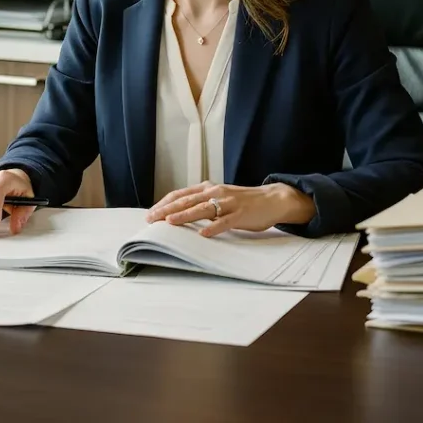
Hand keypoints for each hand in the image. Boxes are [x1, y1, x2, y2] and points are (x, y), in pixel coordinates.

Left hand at [145, 181, 315, 238]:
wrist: (271, 199)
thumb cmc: (242, 201)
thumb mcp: (219, 197)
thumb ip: (202, 203)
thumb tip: (179, 213)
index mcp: (208, 188)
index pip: (181, 194)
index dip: (164, 203)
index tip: (151, 213)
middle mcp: (215, 192)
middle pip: (187, 201)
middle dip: (167, 210)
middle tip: (152, 219)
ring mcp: (228, 203)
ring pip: (202, 209)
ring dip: (185, 216)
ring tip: (171, 222)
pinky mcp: (240, 214)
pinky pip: (225, 221)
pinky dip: (214, 227)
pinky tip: (204, 234)